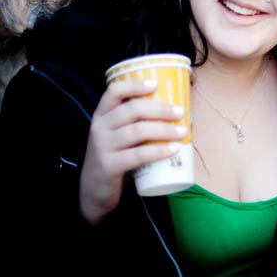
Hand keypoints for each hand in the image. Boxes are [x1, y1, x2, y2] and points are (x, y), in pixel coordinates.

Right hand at [79, 79, 186, 224]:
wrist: (94, 191)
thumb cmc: (116, 157)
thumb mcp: (119, 136)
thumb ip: (137, 123)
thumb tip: (177, 113)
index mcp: (102, 116)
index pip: (114, 91)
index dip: (135, 85)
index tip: (156, 84)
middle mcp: (99, 128)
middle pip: (132, 109)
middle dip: (160, 109)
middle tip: (180, 112)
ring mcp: (102, 147)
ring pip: (137, 131)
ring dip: (164, 129)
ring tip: (182, 131)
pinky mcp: (109, 166)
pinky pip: (138, 155)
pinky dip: (159, 151)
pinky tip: (174, 149)